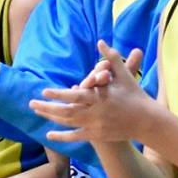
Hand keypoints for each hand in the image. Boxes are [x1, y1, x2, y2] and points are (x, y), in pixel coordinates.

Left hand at [30, 42, 152, 144]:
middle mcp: (96, 112)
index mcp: (100, 97)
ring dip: (51, 117)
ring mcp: (96, 125)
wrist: (146, 120)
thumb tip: (100, 41)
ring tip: (37, 112)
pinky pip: (76, 136)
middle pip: (66, 111)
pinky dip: (62, 136)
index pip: (75, 95)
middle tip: (31, 104)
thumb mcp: (124, 74)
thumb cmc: (134, 94)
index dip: (59, 94)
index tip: (44, 91)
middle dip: (48, 108)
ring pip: (69, 123)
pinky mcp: (97, 135)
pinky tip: (48, 135)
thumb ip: (111, 58)